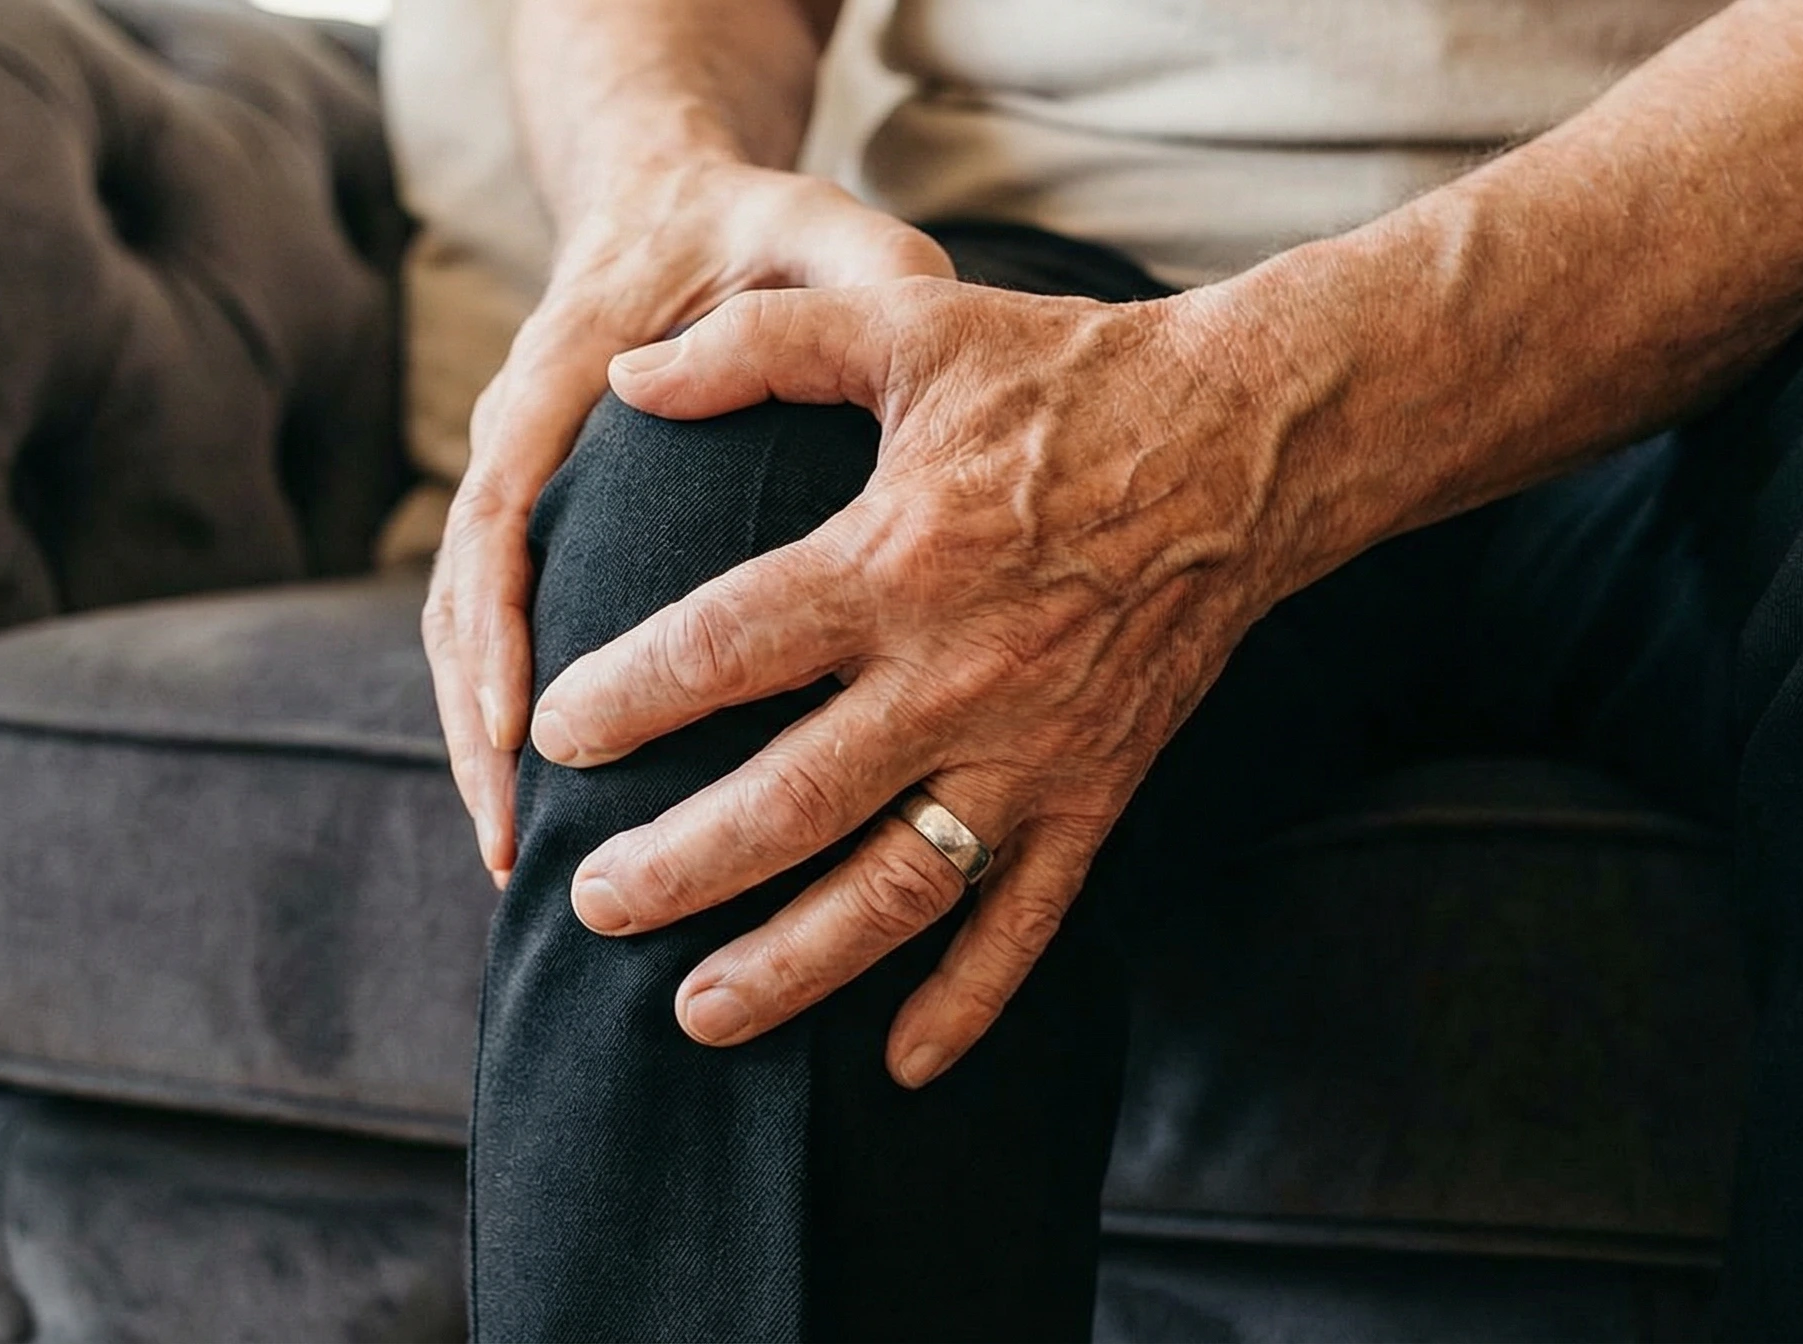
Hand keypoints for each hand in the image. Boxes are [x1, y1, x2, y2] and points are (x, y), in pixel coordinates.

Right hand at [424, 164, 949, 885]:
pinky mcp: (545, 525)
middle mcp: (520, 439)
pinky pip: (506, 636)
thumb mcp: (813, 224)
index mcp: (561, 372)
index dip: (501, 627)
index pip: (502, 513)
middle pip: (465, 603)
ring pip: (468, 635)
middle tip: (512, 844)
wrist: (674, 201)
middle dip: (480, 729)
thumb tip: (923, 307)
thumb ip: (859, 265)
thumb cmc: (750, 224)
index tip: (522, 729)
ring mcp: (522, 487)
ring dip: (485, 747)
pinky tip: (546, 814)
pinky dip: (511, 725)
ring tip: (517, 864)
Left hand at [531, 278, 1344, 1086]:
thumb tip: (631, 375)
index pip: (727, 647)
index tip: (557, 738)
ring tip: (695, 1011)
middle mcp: (957, 674)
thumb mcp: (908, 329)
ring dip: (792, 962)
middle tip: (592, 901)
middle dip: (679, 865)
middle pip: (791, 800)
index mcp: (894, 558)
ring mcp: (1031, 751)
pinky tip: (897, 1065)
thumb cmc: (1063, 376)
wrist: (1246, 443)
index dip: (628, 697)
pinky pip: (1028, 922)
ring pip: (895, 888)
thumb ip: (761, 346)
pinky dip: (967, 1003)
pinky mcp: (1095, 794)